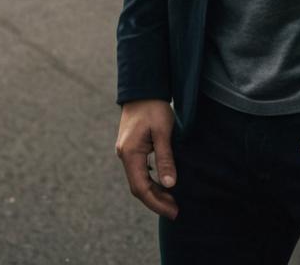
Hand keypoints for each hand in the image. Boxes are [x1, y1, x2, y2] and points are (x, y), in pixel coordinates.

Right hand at [116, 99, 178, 218]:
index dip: (156, 203)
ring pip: (138, 179)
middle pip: (138, 187)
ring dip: (154, 191)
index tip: (173, 211)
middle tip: (175, 210)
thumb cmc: (154, 106)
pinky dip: (151, 180)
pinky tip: (164, 183)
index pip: (141, 187)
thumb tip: (170, 185)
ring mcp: (126, 151)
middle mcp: (124, 154)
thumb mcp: (163, 131)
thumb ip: (165, 158)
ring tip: (172, 199)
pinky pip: (139, 170)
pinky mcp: (131, 147)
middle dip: (156, 200)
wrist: (142, 87)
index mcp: (130, 152)